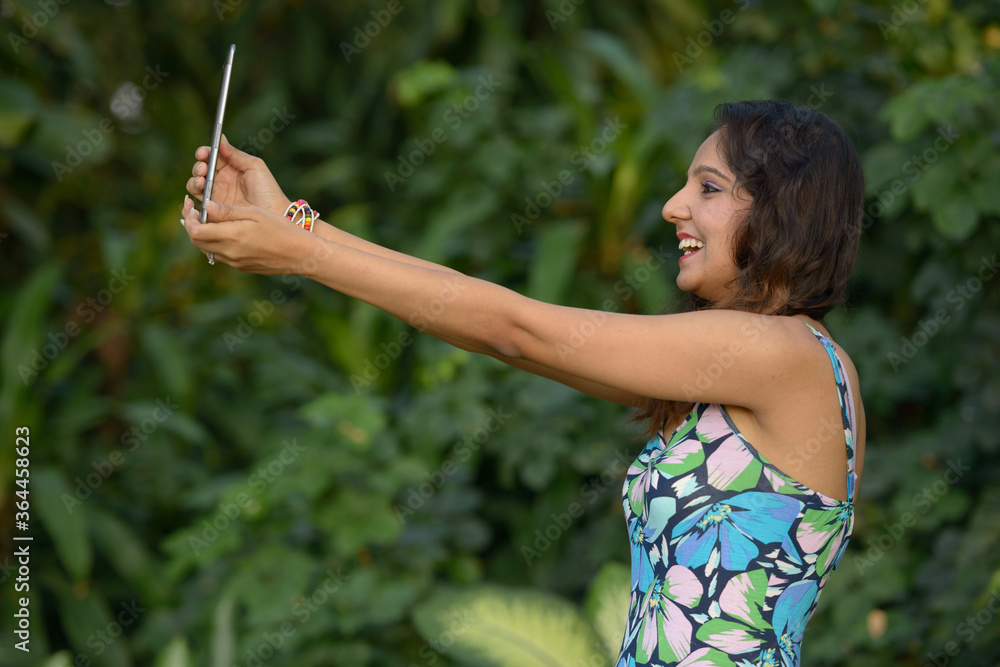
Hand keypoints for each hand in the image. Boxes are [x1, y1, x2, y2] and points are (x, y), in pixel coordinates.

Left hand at [181, 197, 320, 274]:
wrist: (300, 254)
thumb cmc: (281, 229)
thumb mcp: (254, 213)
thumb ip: (227, 211)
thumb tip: (205, 205)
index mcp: (232, 236)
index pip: (195, 231)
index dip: (188, 219)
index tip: (191, 206)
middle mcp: (230, 252)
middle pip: (196, 241)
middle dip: (191, 226)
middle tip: (194, 212)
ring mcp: (235, 262)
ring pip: (207, 249)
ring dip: (202, 235)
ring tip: (208, 220)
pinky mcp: (241, 267)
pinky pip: (220, 255)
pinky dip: (215, 243)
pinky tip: (224, 232)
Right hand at [186, 135, 290, 215]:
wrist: (273, 214)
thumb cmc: (267, 190)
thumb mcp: (254, 167)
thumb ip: (236, 154)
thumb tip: (221, 139)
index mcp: (230, 168)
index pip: (211, 157)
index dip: (204, 153)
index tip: (203, 153)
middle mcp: (220, 181)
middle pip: (200, 170)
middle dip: (198, 167)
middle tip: (203, 169)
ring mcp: (216, 196)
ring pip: (196, 185)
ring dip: (194, 181)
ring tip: (201, 182)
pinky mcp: (213, 210)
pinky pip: (198, 203)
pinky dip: (194, 196)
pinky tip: (200, 193)